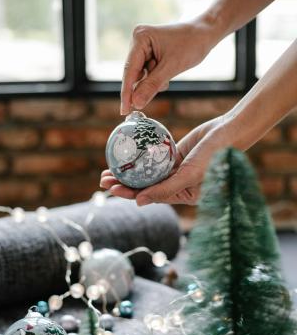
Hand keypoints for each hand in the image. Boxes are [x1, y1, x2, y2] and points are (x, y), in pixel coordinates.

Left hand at [100, 116, 231, 204]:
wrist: (230, 132)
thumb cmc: (215, 157)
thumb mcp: (189, 176)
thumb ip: (165, 190)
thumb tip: (139, 203)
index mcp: (182, 196)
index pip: (150, 196)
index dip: (129, 193)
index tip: (111, 188)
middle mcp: (177, 185)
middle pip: (145, 185)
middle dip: (124, 183)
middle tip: (103, 179)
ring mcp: (175, 170)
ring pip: (146, 172)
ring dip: (129, 170)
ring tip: (109, 167)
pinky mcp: (174, 155)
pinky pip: (153, 156)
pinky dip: (140, 155)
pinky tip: (125, 152)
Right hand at [120, 21, 212, 114]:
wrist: (204, 34)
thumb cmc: (191, 44)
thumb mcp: (171, 67)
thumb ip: (152, 86)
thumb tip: (136, 103)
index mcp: (140, 38)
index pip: (129, 70)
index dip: (127, 92)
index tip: (124, 110)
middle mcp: (138, 41)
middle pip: (134, 74)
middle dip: (146, 85)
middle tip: (160, 87)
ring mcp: (143, 48)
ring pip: (142, 77)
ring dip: (154, 82)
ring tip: (169, 74)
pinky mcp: (149, 54)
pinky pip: (148, 74)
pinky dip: (157, 79)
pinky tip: (168, 73)